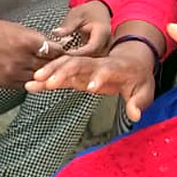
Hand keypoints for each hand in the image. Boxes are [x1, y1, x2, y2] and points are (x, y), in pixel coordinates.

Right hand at [0, 19, 62, 89]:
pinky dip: (32, 79)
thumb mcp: (20, 29)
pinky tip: (33, 74)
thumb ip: (40, 39)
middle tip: (61, 62)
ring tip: (48, 69)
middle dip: (56, 63)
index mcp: (26, 42)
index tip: (64, 51)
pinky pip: (27, 84)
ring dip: (45, 74)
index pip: (54, 51)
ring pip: (40, 78)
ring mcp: (14, 73)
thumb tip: (58, 44)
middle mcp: (21, 59)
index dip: (61, 51)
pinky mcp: (7, 83)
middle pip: (49, 66)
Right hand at [26, 46, 156, 121]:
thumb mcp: (144, 91)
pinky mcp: (77, 74)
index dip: (98, 77)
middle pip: (78, 64)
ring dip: (50, 71)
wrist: (132, 61)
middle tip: (49, 83)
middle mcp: (96, 64)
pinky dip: (46, 78)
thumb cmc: (138, 78)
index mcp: (114, 68)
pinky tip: (31, 85)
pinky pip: (59, 73)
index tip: (90, 88)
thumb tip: (135, 115)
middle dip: (64, 71)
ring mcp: (85, 67)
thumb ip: (139, 103)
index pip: (105, 70)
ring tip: (33, 81)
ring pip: (65, 64)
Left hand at [51, 0, 111, 56]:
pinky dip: (81, 61)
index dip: (78, 54)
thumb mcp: (77, 14)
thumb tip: (56, 33)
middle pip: (93, 58)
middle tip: (61, 60)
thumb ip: (68, 25)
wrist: (99, 10)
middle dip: (77, 61)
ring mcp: (105, 49)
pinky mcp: (101, 52)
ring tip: (64, 61)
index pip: (91, 47)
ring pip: (93, 61)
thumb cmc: (89, 11)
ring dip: (79, 62)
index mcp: (102, 32)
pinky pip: (92, 60)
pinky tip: (70, 60)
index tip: (65, 54)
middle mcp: (106, 42)